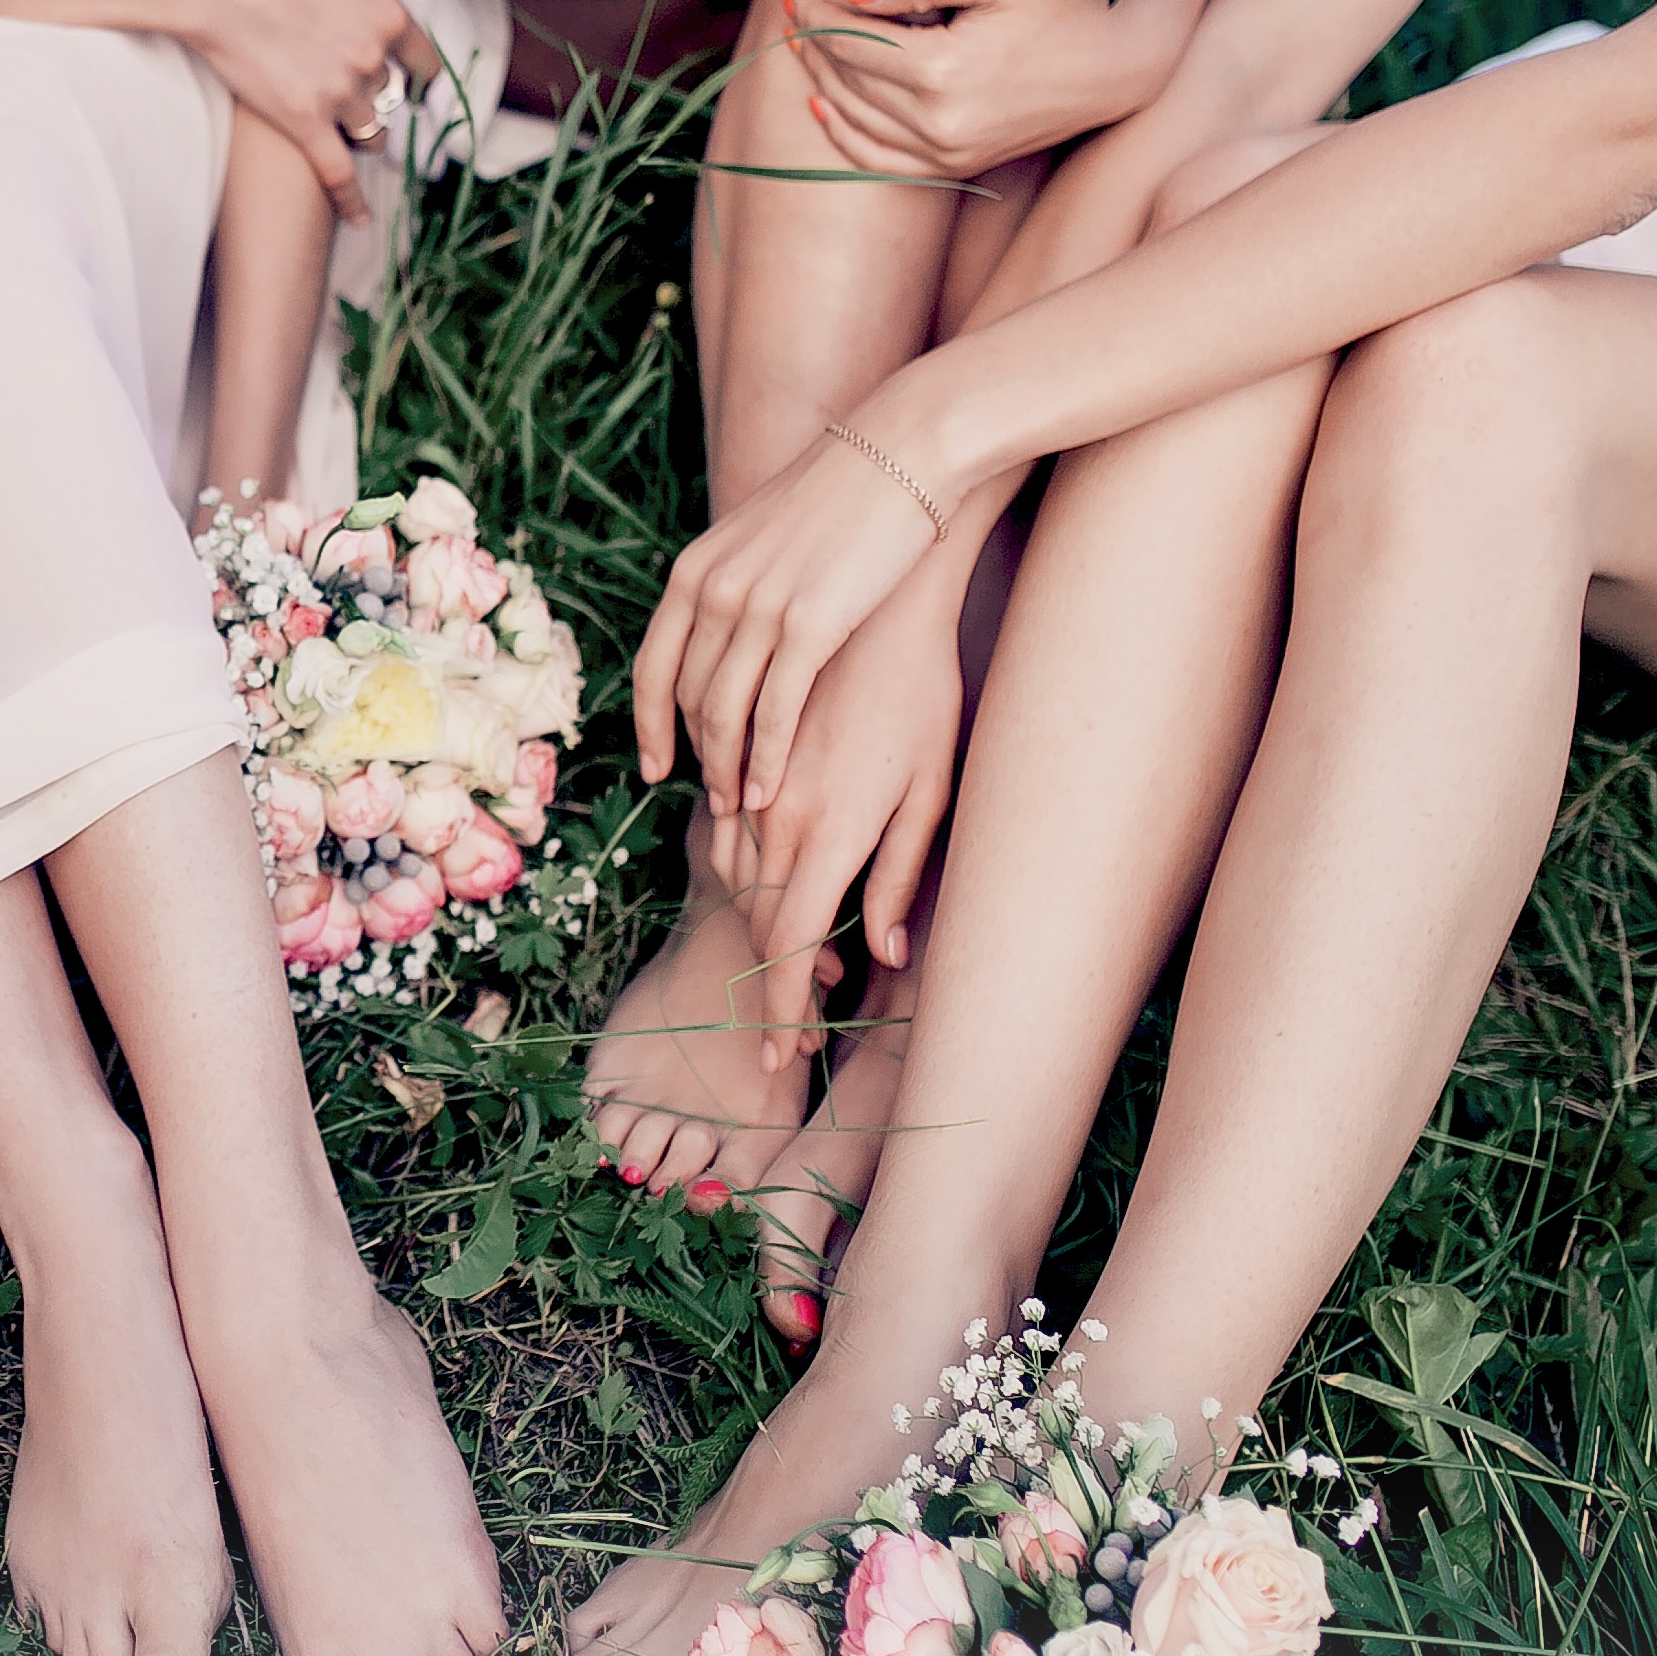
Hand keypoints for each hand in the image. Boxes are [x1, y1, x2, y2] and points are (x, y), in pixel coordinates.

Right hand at [178, 0, 441, 222]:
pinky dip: (350, 201)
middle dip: (384, 99)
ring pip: (370, 133)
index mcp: (388, 15)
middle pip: (392, 96)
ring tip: (356, 137)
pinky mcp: (302, 123)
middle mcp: (371, 61)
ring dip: (367, 137)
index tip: (415, 77)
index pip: (422, 56)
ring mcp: (338, 95)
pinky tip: (359, 220)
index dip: (419, 68)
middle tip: (371, 102)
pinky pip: (336, 174)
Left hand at [634, 420, 953, 822]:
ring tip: (738, 808)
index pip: (651, 667)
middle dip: (694, 756)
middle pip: (687, 699)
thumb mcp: (765, 537)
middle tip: (710, 800)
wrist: (902, 453)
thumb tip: (726, 627)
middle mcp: (712, 591)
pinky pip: (773, 713)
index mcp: (693, 570)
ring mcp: (756, 608)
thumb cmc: (845, 498)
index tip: (654, 768)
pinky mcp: (808, 624)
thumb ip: (737, 582)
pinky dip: (767, 760)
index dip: (648, 726)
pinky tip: (769, 791)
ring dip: (725, 769)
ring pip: (723, 715)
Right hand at [705, 588, 963, 1041]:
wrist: (875, 598)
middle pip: (758, 926)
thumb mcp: (930, 791)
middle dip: (772, 988)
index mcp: (828, 832)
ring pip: (735, 882)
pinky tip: (778, 892)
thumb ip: (900, 876)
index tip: (782, 1058)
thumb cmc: (924, 692)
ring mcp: (748, 781)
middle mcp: (773, 814)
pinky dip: (743, 875)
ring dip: (760, 932)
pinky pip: (726, 834)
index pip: (792, 950)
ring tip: (801, 973)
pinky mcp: (737, 754)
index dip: (786, 1010)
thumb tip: (887, 955)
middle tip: (793, 1035)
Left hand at [786, 0, 1184, 180]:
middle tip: (793, 15)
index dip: (819, 18)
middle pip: (848, 84)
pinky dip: (847, 137)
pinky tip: (825, 108)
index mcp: (944, 71)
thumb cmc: (1067, 2)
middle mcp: (940, 123)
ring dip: (822, 85)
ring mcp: (950, 152)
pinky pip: (883, 163)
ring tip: (803, 50)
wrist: (1125, 61)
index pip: (854, 44)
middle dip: (813, 48)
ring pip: (857, 123)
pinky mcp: (961, 166)